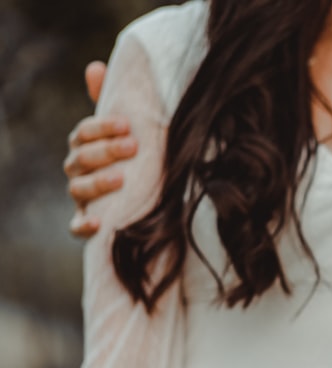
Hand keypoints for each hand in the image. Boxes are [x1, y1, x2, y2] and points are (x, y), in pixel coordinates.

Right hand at [66, 61, 136, 238]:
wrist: (144, 199)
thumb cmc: (131, 157)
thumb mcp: (126, 132)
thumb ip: (112, 103)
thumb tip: (95, 66)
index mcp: (84, 146)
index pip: (84, 133)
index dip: (101, 128)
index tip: (126, 124)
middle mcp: (77, 170)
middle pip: (81, 158)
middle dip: (105, 150)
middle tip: (132, 146)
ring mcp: (81, 196)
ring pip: (78, 188)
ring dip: (98, 182)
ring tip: (121, 179)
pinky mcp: (87, 222)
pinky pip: (76, 227)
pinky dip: (84, 225)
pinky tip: (98, 222)